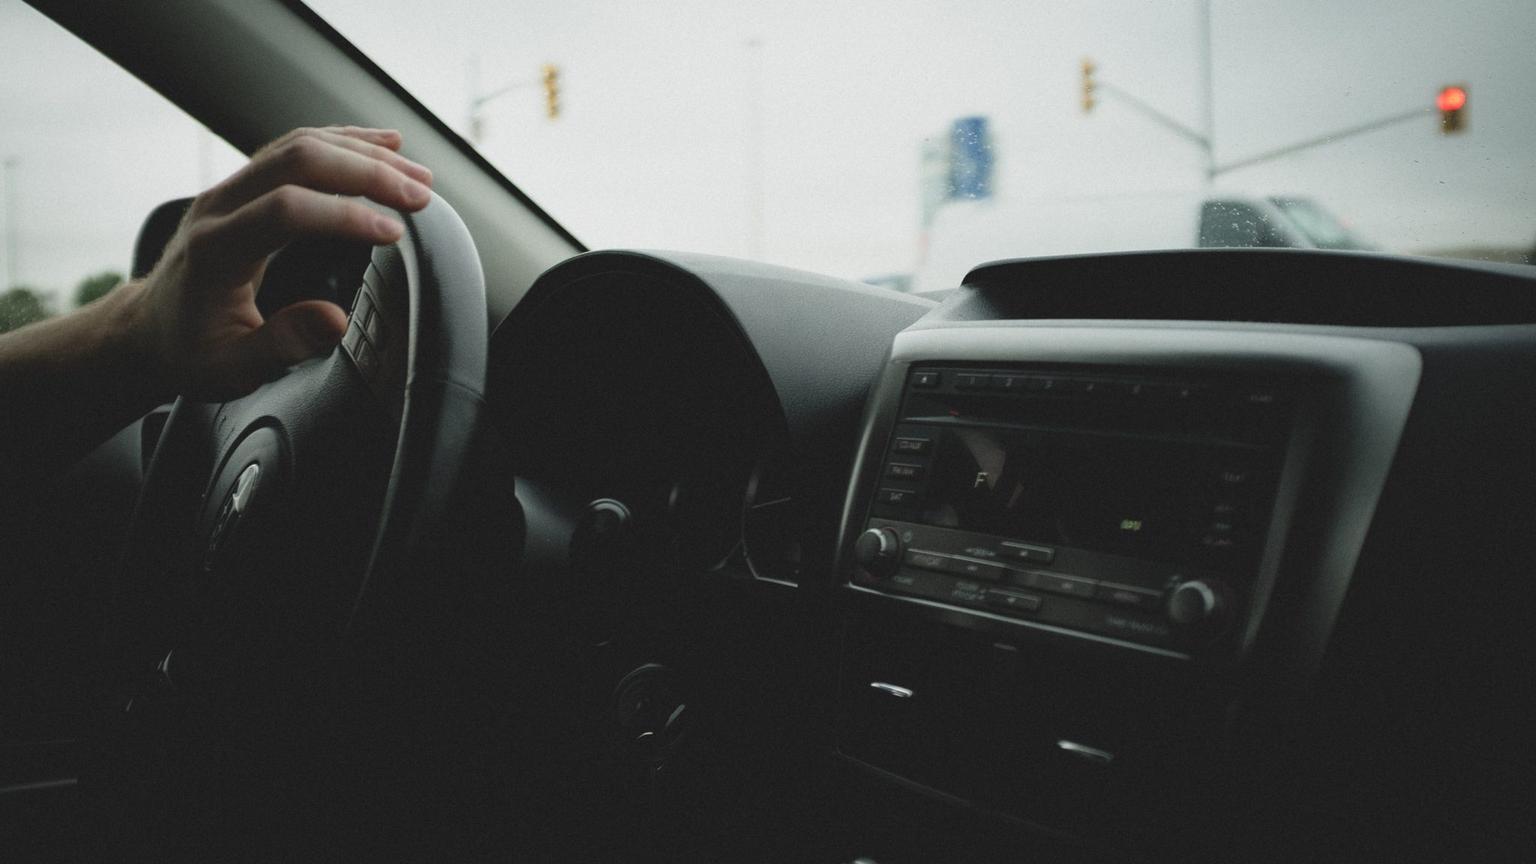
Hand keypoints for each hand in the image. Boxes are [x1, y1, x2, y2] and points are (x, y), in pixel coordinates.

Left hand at [127, 126, 433, 400]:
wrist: (148, 329)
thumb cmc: (190, 350)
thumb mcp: (231, 367)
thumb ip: (282, 344)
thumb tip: (334, 320)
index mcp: (215, 250)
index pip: (286, 209)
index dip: (345, 215)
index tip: (392, 232)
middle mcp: (219, 206)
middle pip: (297, 160)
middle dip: (367, 172)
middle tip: (419, 195)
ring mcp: (231, 189)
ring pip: (300, 145)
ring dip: (364, 154)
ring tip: (417, 176)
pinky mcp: (245, 185)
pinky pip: (295, 146)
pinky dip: (344, 142)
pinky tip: (383, 146)